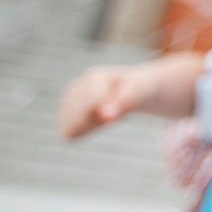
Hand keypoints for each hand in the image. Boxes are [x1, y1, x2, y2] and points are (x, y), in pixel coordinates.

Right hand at [58, 54, 203, 139]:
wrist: (142, 87)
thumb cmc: (144, 89)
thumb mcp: (143, 92)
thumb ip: (126, 101)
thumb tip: (106, 115)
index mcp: (95, 77)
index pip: (89, 109)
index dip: (107, 116)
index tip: (122, 107)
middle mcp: (77, 85)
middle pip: (74, 121)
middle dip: (95, 122)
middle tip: (115, 111)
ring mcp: (69, 98)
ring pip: (68, 128)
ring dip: (89, 126)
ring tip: (108, 113)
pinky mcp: (67, 110)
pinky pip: (67, 133)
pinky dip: (85, 129)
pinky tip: (100, 118)